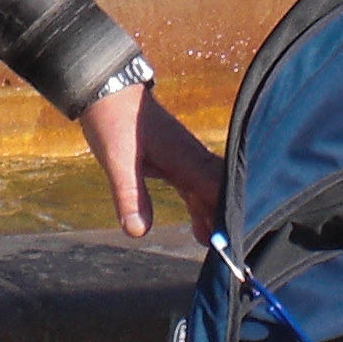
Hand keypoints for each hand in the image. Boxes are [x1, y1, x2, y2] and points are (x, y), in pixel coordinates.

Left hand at [77, 81, 224, 239]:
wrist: (107, 89)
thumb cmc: (113, 121)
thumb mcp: (116, 161)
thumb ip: (129, 196)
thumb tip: (139, 232)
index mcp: (185, 159)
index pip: (219, 191)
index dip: (230, 216)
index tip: (236, 243)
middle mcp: (192, 158)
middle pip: (221, 192)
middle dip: (228, 220)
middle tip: (231, 252)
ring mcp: (186, 157)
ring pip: (211, 190)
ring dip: (215, 215)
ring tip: (217, 249)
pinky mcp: (176, 158)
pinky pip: (197, 186)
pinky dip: (201, 206)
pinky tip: (199, 226)